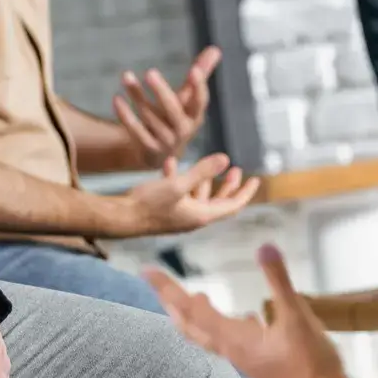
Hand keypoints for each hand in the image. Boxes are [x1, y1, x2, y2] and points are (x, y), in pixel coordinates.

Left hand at [114, 46, 221, 166]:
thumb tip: (215, 49)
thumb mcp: (188, 98)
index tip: (194, 70)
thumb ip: (200, 74)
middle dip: (161, 91)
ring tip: (126, 75)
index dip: (198, 87)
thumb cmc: (176, 117)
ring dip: (137, 95)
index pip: (200, 101)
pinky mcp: (148, 148)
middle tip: (150, 72)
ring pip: (149, 116)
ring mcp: (166, 141)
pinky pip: (135, 131)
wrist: (161, 154)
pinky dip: (125, 115)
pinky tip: (117, 98)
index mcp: (195, 116)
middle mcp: (183, 130)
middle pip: (172, 109)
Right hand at [118, 153, 260, 236]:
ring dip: (204, 179)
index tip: (256, 180)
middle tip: (236, 170)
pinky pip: (179, 194)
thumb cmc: (149, 204)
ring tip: (208, 162)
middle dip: (228, 185)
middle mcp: (193, 218)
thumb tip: (227, 159)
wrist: (121, 218)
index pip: (233, 205)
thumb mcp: (178, 184)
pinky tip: (171, 162)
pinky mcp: (166, 210)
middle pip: (218, 201)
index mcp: (201, 215)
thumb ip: (202, 171)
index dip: (246, 192)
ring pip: (198, 196)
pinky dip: (180, 179)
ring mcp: (179, 215)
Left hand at [145, 244, 353, 377]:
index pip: (191, 310)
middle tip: (157, 284)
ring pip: (208, 337)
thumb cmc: (311, 361)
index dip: (168, 289)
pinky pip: (231, 342)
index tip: (146, 271)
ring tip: (196, 298)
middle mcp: (231, 350)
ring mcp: (244, 360)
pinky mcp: (259, 364)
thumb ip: (279, 281)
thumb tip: (265, 246)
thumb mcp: (297, 316)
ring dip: (196, 317)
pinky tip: (247, 318)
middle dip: (172, 305)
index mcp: (233, 338)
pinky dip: (226, 326)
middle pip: (190, 327)